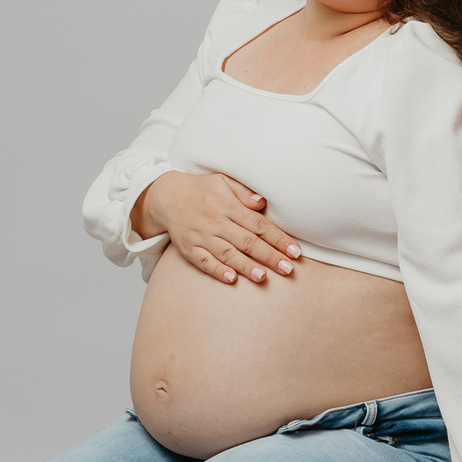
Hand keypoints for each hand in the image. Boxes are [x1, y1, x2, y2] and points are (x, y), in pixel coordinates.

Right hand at [131, 171, 302, 284]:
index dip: (278, 239)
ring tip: (263, 277)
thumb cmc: (202, 190)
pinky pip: (204, 262)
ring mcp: (201, 236)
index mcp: (228, 206)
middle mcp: (215, 222)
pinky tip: (231, 279)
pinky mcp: (188, 249)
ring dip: (246, 266)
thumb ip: (244, 192)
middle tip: (288, 269)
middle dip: (269, 256)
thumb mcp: (223, 182)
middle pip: (247, 242)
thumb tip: (263, 202)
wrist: (166, 197)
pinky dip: (217, 271)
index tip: (295, 251)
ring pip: (227, 254)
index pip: (258, 225)